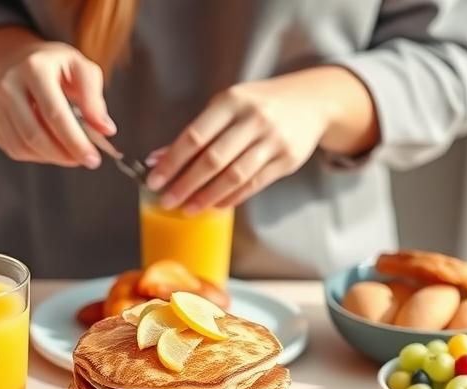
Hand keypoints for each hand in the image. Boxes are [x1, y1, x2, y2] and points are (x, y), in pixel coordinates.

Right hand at [0, 36, 114, 167]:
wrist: (24, 62)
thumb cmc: (59, 69)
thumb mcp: (83, 70)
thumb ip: (94, 98)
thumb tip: (105, 128)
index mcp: (34, 68)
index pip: (54, 113)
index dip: (75, 141)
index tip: (93, 158)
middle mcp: (9, 85)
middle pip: (35, 134)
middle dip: (64, 155)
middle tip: (86, 161)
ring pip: (24, 146)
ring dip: (53, 157)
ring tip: (72, 154)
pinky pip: (15, 150)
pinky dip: (38, 156)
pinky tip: (52, 147)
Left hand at [146, 66, 378, 211]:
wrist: (311, 101)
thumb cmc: (258, 104)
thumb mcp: (226, 107)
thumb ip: (195, 133)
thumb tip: (157, 158)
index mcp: (231, 101)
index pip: (195, 135)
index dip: (172, 161)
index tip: (155, 179)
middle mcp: (254, 119)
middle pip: (213, 159)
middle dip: (186, 183)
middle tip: (167, 200)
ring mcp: (273, 140)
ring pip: (234, 176)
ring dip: (207, 196)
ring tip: (188, 208)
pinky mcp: (287, 160)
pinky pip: (254, 184)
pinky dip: (232, 197)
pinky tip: (215, 205)